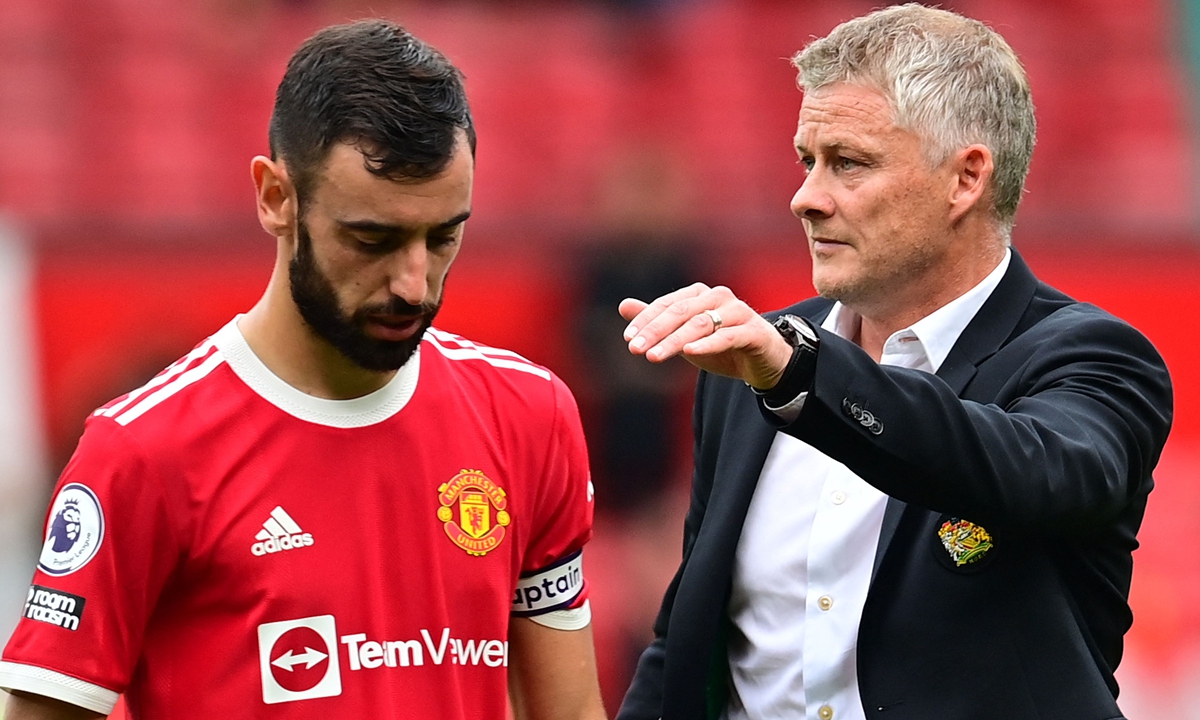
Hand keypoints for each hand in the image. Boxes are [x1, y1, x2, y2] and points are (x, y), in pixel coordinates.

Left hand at [619, 283, 793, 389]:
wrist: (765, 361)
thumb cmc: (722, 345)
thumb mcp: (685, 336)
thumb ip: (657, 321)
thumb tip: (623, 305)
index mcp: (700, 295)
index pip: (666, 305)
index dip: (646, 321)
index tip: (628, 339)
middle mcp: (718, 297)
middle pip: (680, 312)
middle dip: (655, 331)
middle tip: (635, 349)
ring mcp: (738, 312)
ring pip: (700, 324)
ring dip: (675, 340)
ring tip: (654, 356)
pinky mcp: (754, 331)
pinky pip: (728, 336)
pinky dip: (708, 343)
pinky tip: (690, 352)